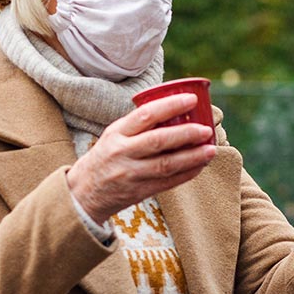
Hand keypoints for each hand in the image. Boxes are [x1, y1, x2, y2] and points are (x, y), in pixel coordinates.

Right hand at [67, 93, 217, 223]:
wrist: (83, 193)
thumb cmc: (105, 158)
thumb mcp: (113, 135)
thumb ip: (138, 125)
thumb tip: (175, 109)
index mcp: (116, 133)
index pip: (146, 115)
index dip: (171, 106)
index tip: (191, 100)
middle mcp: (123, 153)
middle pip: (159, 141)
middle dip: (186, 134)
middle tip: (206, 129)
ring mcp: (131, 174)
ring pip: (166, 164)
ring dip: (192, 157)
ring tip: (210, 149)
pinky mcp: (139, 192)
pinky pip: (168, 182)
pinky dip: (187, 173)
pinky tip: (200, 165)